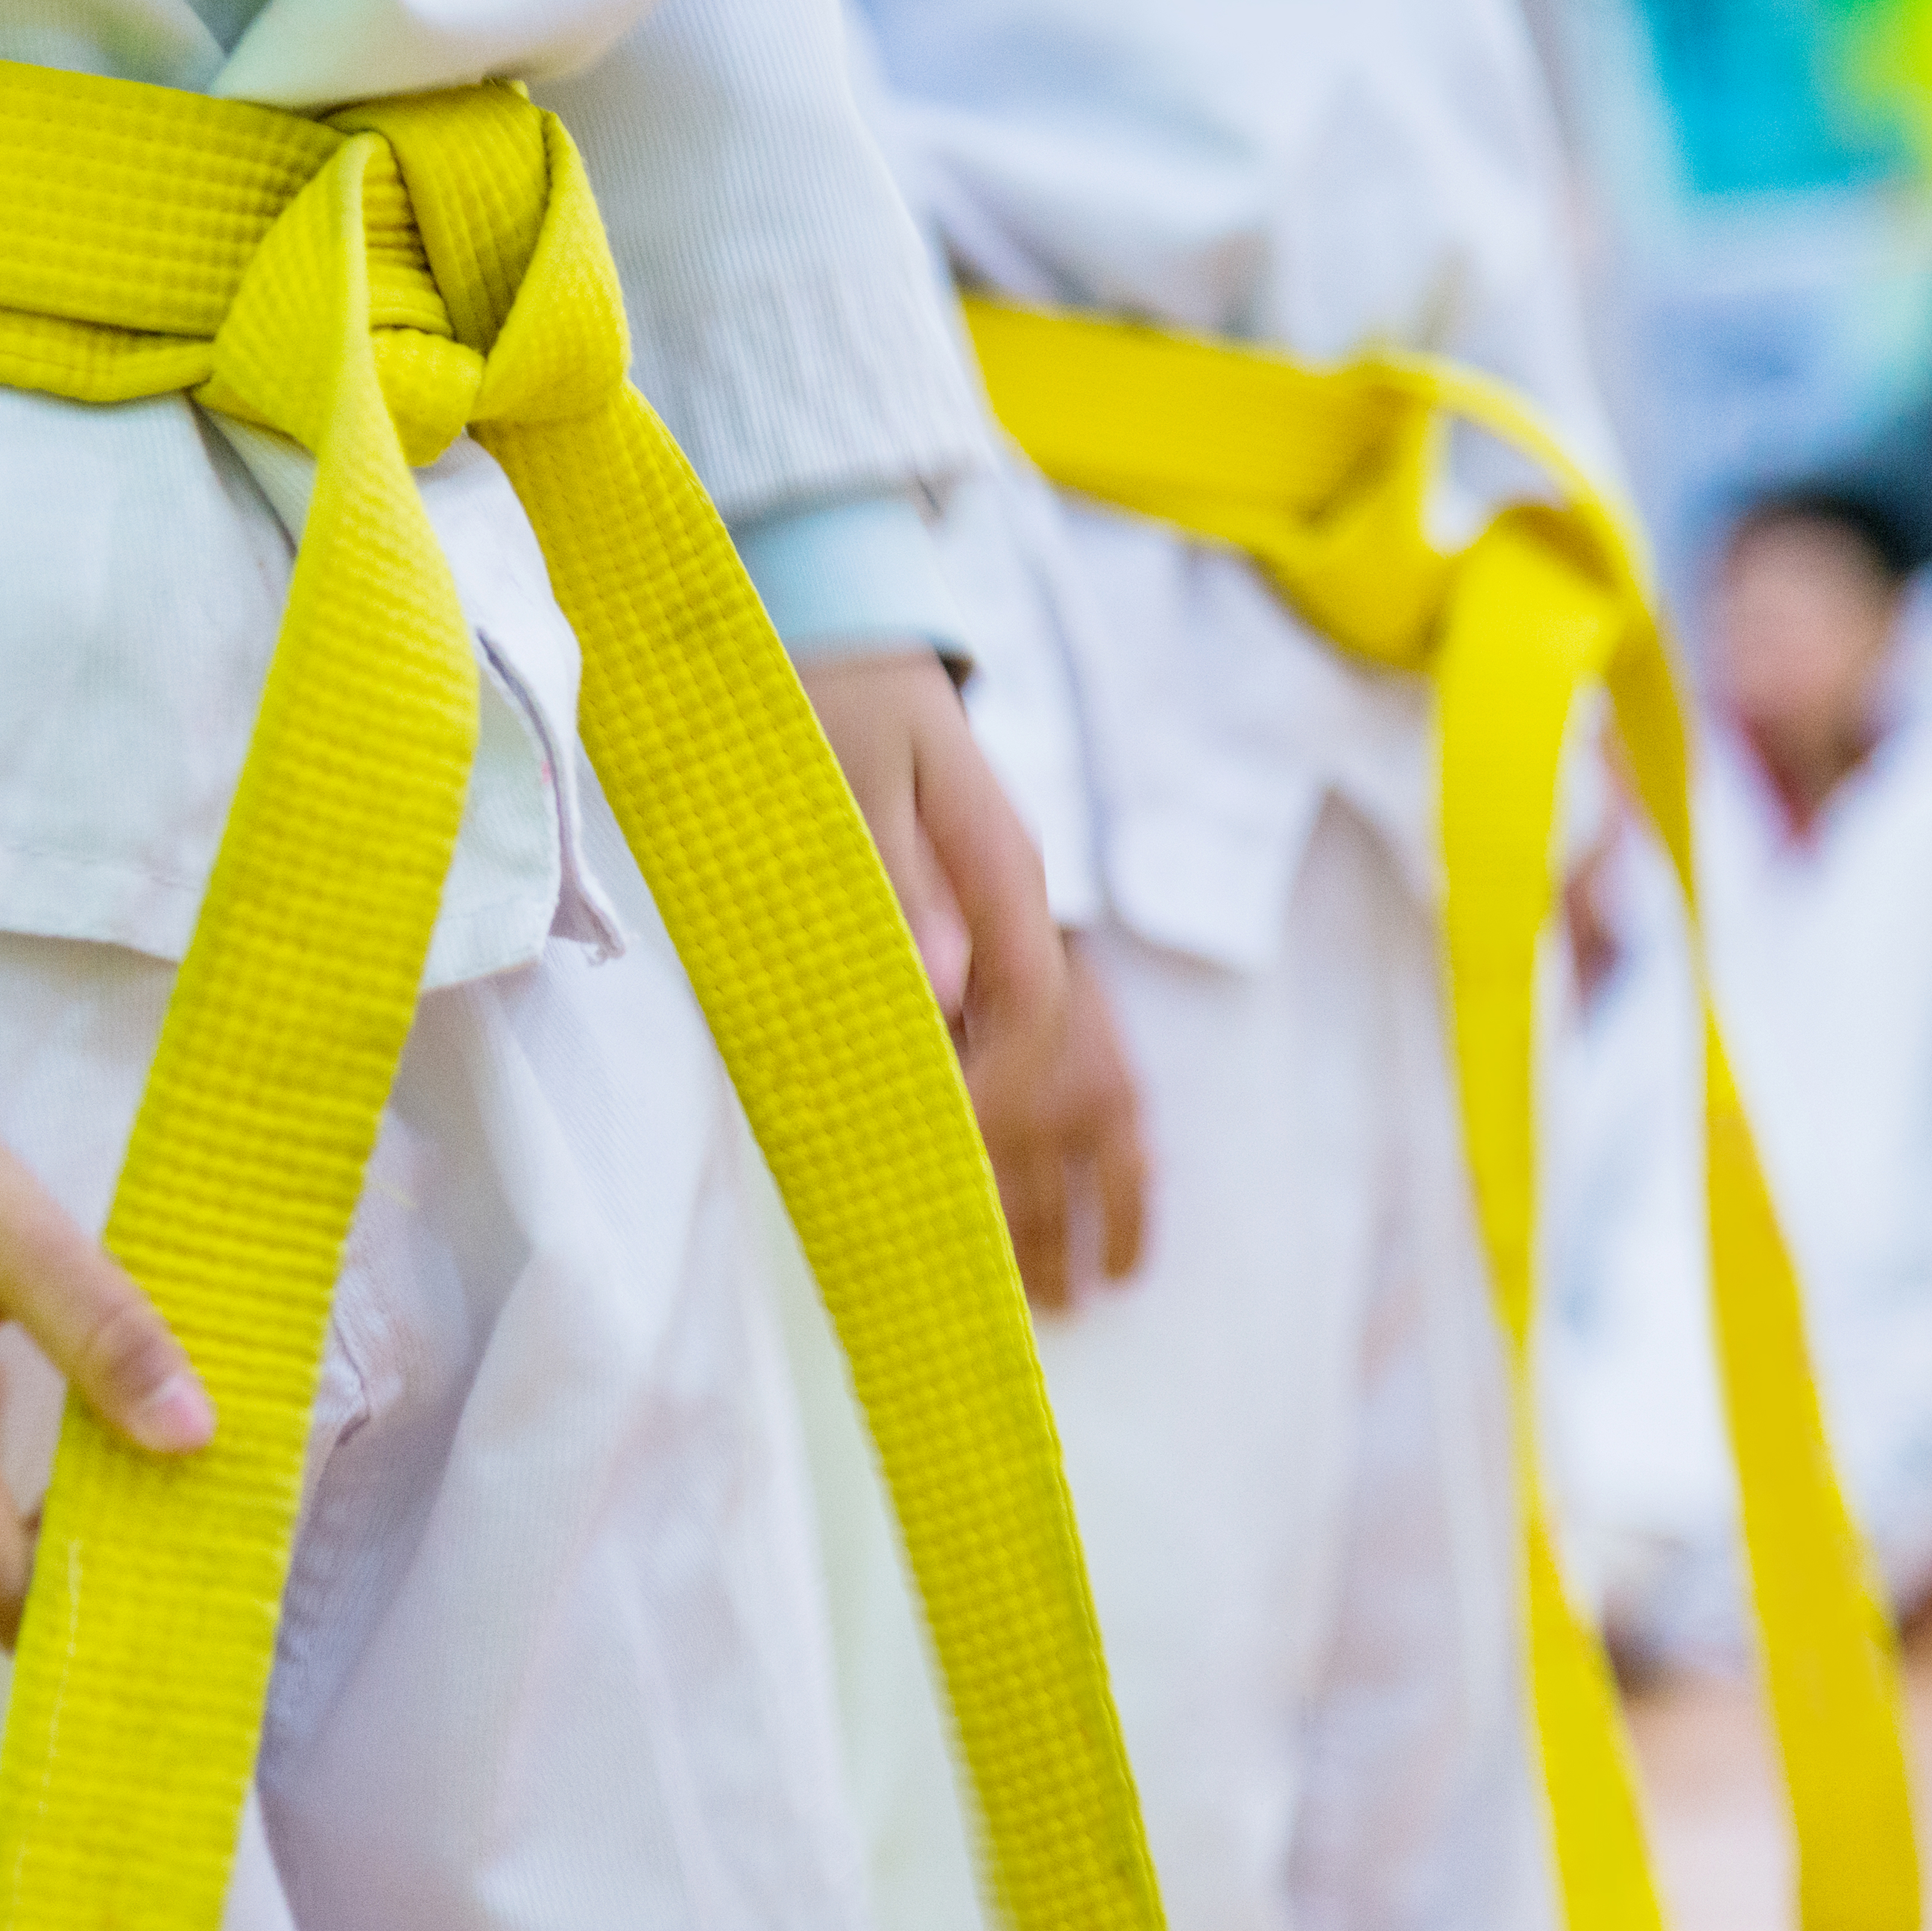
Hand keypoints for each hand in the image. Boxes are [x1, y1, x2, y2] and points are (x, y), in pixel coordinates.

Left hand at [799, 650, 1144, 1308]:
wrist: (846, 636)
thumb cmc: (832, 702)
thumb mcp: (847, 772)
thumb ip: (891, 880)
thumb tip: (940, 990)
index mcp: (1001, 869)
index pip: (1025, 1006)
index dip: (991, 1098)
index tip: (952, 1175)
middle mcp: (1029, 909)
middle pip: (1061, 1061)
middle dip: (1041, 1180)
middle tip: (1021, 1294)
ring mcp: (1027, 927)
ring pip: (1088, 1073)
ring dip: (1082, 1183)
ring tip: (1076, 1293)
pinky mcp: (1006, 937)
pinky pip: (1079, 1054)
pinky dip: (1097, 1140)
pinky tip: (1099, 1213)